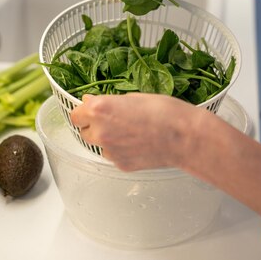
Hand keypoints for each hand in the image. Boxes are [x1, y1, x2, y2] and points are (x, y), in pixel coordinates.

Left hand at [70, 93, 207, 170]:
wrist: (184, 137)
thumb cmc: (165, 112)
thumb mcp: (134, 97)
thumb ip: (108, 102)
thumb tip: (92, 102)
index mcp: (100, 110)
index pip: (75, 114)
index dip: (83, 111)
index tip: (90, 110)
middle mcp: (100, 131)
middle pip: (83, 131)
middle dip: (92, 125)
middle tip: (111, 120)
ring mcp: (109, 151)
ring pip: (97, 144)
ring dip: (105, 138)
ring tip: (128, 132)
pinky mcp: (120, 164)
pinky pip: (112, 156)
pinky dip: (119, 150)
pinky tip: (136, 143)